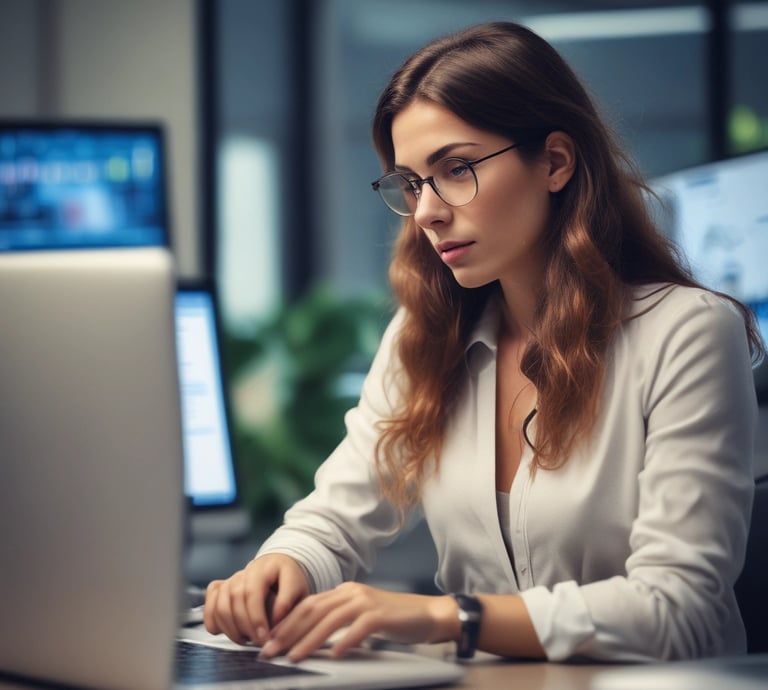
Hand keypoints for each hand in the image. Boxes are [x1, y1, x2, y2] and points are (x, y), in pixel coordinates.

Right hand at [203, 554, 309, 645]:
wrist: (281, 571)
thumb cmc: (290, 583)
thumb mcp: (299, 589)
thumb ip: (287, 602)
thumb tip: (274, 618)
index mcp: (265, 568)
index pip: (252, 592)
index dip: (255, 618)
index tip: (264, 638)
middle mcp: (245, 571)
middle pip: (234, 599)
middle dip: (244, 626)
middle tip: (257, 643)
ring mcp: (232, 578)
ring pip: (220, 603)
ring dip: (230, 627)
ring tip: (245, 640)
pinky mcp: (221, 586)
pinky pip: (210, 602)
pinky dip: (213, 619)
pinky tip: (225, 631)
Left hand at [259, 582, 457, 661]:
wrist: (427, 614)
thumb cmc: (392, 620)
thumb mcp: (359, 617)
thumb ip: (337, 621)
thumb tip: (309, 638)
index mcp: (344, 592)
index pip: (307, 605)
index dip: (286, 623)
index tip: (270, 641)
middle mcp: (352, 593)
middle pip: (313, 611)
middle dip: (288, 632)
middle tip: (271, 651)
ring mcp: (366, 602)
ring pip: (330, 619)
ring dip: (309, 639)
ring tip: (294, 656)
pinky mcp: (381, 615)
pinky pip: (359, 628)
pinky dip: (346, 641)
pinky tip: (336, 654)